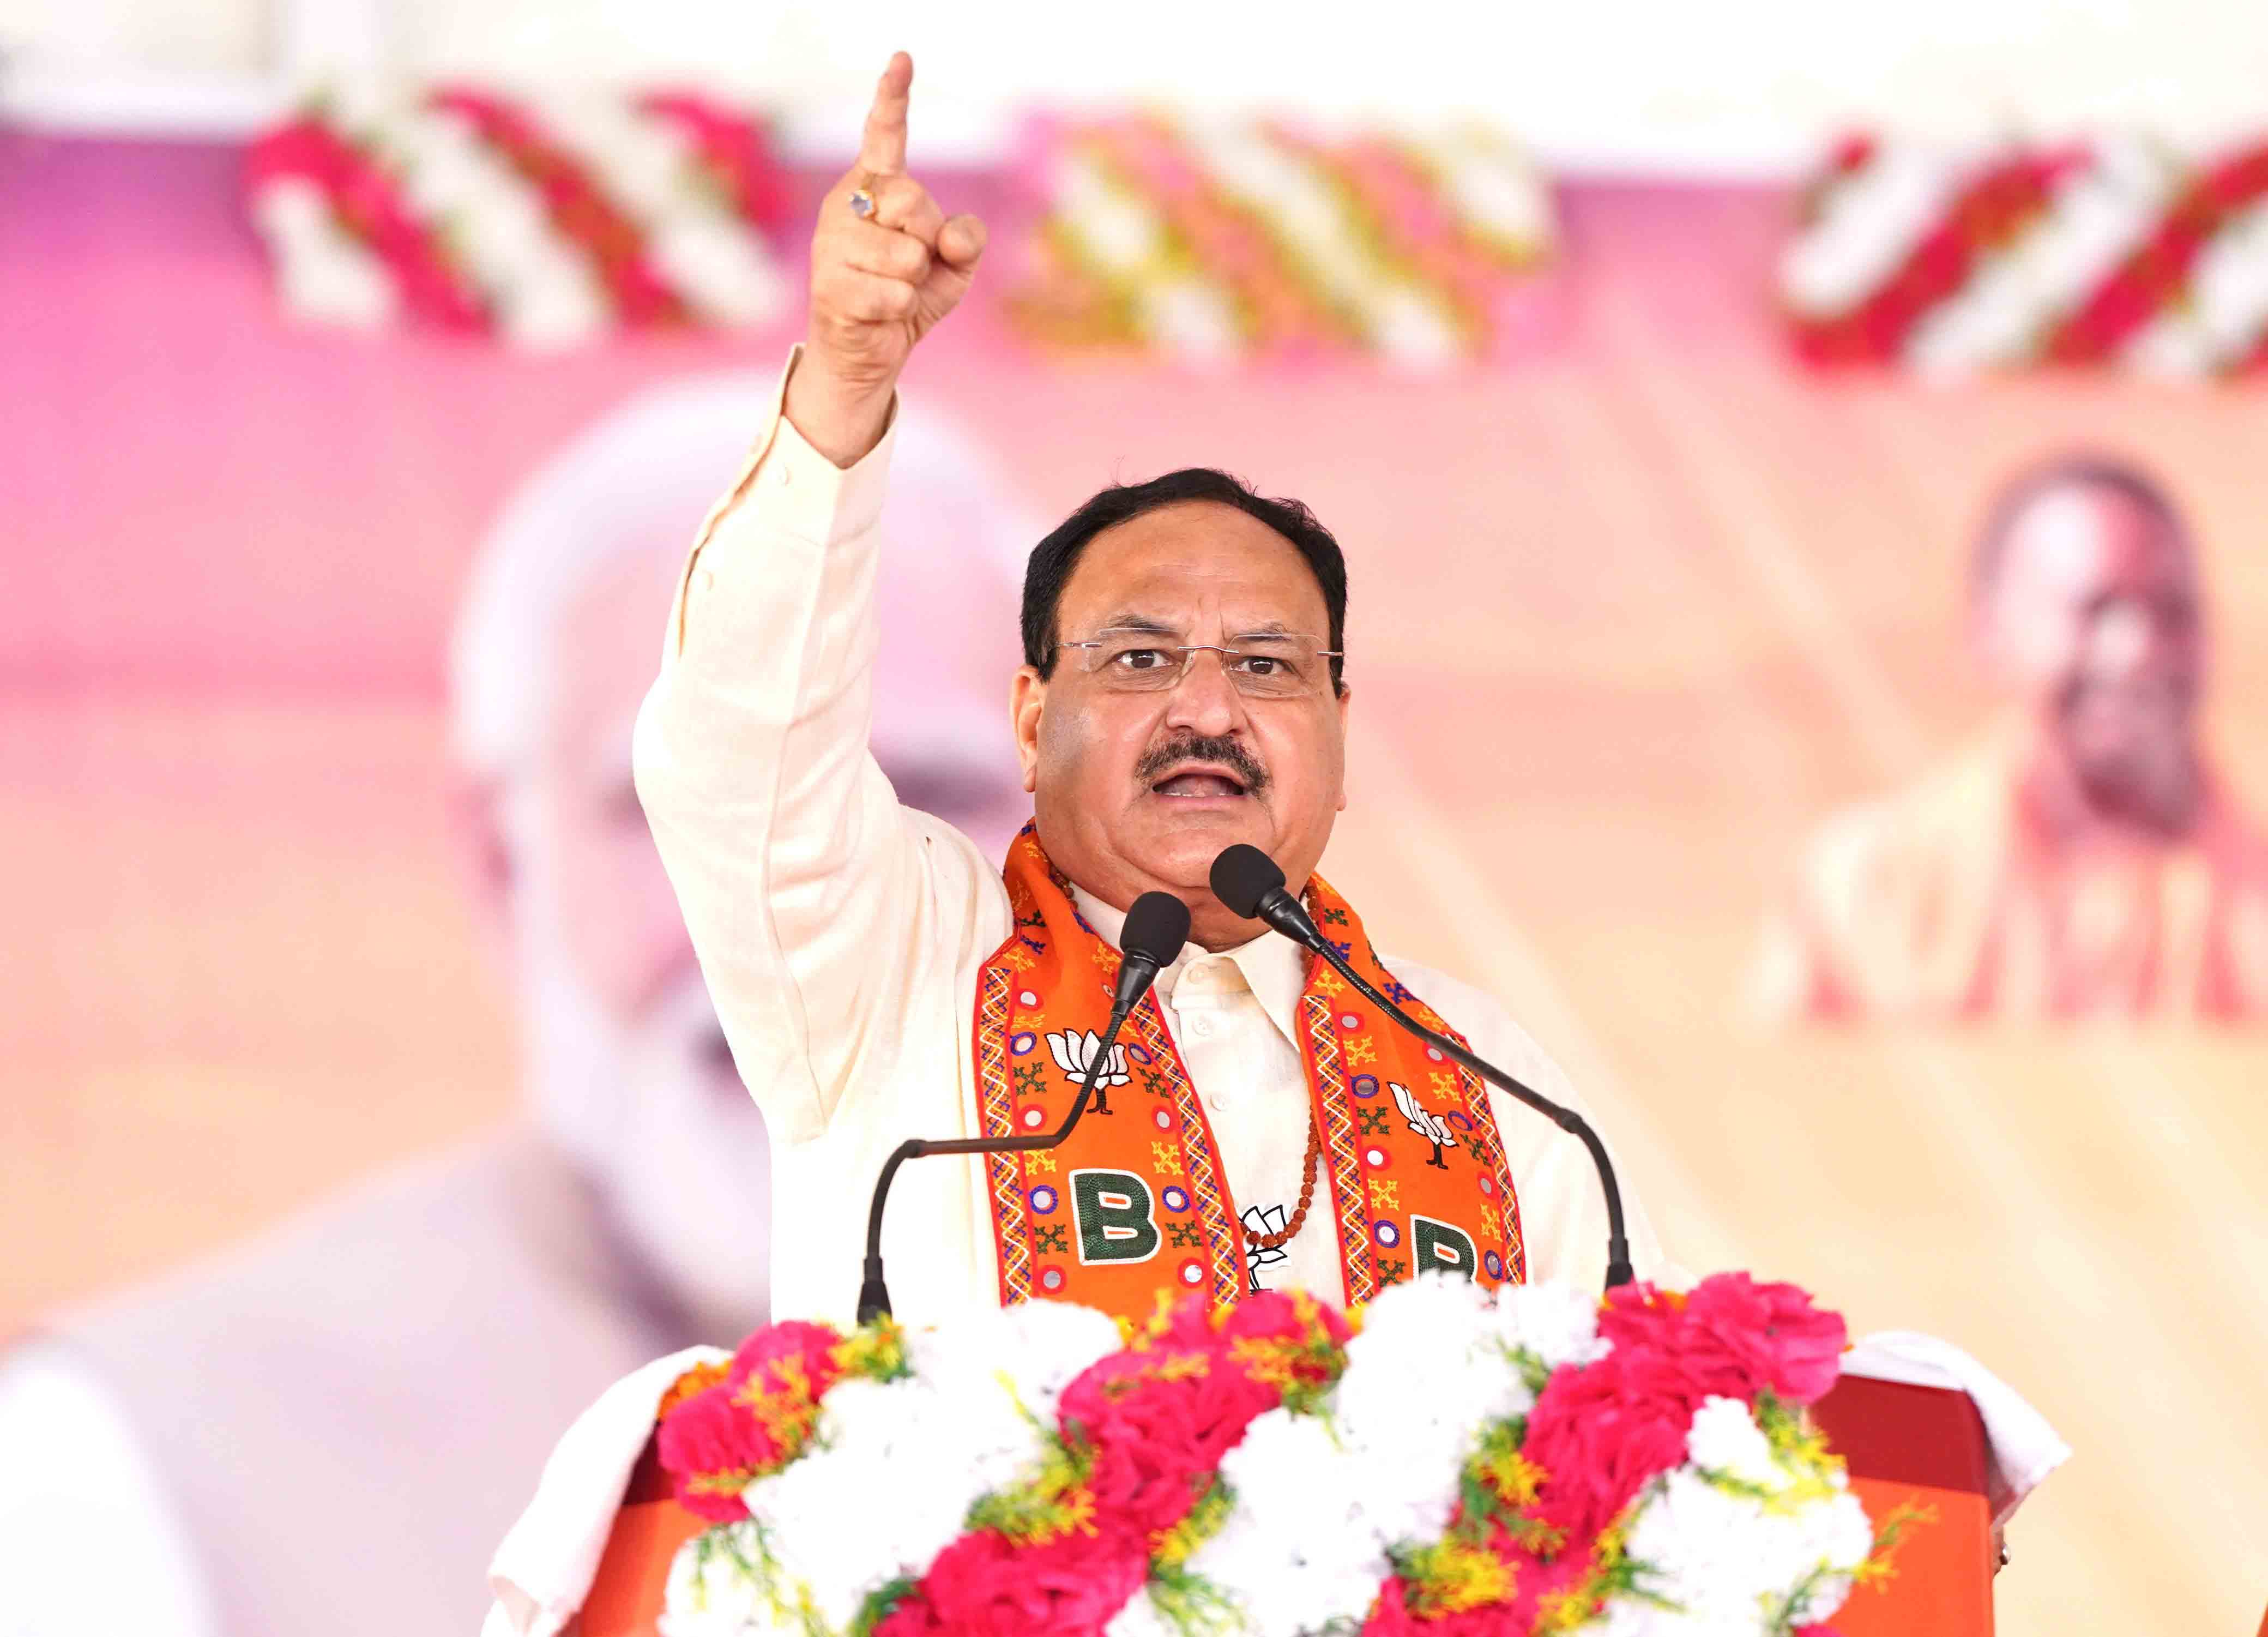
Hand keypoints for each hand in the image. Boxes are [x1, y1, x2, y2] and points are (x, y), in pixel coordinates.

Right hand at [785, 52, 986, 466]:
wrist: (869, 349)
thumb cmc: (908, 294)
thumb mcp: (953, 264)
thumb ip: (968, 239)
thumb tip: (955, 238)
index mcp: (876, 186)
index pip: (885, 136)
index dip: (893, 98)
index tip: (903, 59)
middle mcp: (846, 203)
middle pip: (915, 201)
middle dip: (928, 240)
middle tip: (910, 264)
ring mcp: (832, 243)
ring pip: (908, 255)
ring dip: (914, 283)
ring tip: (890, 290)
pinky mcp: (829, 285)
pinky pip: (896, 294)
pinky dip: (901, 311)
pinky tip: (878, 313)